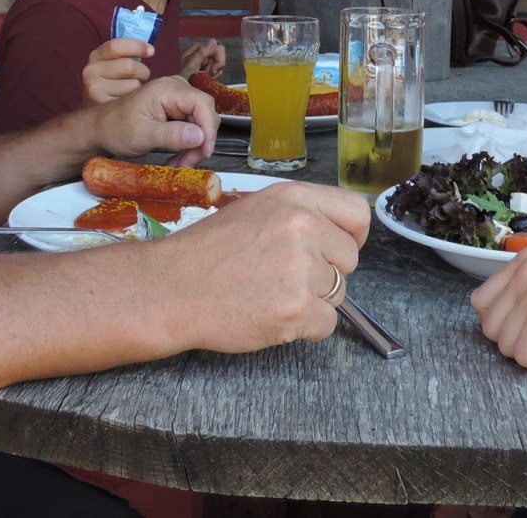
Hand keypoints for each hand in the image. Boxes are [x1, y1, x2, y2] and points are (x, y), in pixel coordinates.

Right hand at [80, 37, 153, 106]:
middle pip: (129, 66)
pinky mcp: (103, 105)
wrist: (94, 110)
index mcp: (95, 56)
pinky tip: (129, 100)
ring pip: (134, 84)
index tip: (150, 50)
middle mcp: (91, 71)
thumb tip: (150, 49)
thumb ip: (127, 53)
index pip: (115, 46)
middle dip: (143, 71)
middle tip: (142, 76)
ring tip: (132, 89)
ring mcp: (95, 89)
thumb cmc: (112, 81)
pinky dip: (136, 99)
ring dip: (140, 86)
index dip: (136, 46)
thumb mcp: (113, 63)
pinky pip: (132, 99)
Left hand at [92, 75, 217, 166]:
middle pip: (205, 114)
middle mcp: (175, 89)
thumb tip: (200, 137)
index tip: (205, 151)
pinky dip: (188, 144)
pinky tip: (177, 156)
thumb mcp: (143, 135)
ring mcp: (175, 99)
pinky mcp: (174, 110)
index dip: (209, 129)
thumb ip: (172, 135)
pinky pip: (192, 126)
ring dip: (195, 146)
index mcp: (167, 90)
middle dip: (201, 141)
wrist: (100, 129)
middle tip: (188, 162)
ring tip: (179, 163)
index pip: (203, 104)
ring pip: (200, 122)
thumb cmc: (115, 128)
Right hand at [153, 181, 370, 349]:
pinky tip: (273, 315)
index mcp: (294, 198)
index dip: (350, 235)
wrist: (170, 288)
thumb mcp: (255, 209)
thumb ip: (299, 215)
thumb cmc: (206, 252)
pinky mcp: (297, 309)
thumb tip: (335, 234)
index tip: (335, 249)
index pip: (356, 212)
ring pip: (339, 293)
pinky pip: (327, 324)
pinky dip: (305, 327)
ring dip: (313, 300)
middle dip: (327, 272)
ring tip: (271, 294)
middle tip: (286, 277)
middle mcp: (303, 227)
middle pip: (349, 258)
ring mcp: (302, 269)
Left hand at [180, 39, 225, 76]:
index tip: (213, 71)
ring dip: (212, 74)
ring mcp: (204, 60)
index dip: (219, 60)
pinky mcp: (206, 68)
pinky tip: (203, 79)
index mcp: (199, 47)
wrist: (179, 88)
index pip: (219, 49)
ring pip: (218, 66)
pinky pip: (215, 72)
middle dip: (214, 69)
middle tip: (205, 76)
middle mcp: (203, 52)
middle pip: (219, 58)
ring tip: (202, 78)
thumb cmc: (181, 76)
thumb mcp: (191, 64)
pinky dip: (211, 77)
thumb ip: (202, 52)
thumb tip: (212, 41)